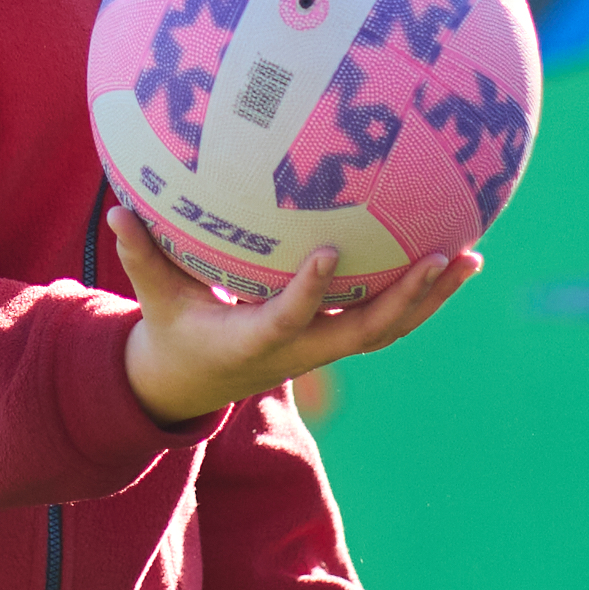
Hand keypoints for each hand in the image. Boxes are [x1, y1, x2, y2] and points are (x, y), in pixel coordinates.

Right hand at [114, 211, 480, 424]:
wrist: (196, 381)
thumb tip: (118, 208)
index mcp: (256, 341)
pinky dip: (423, 296)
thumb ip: (142, 255)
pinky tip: (458, 258)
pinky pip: (389, 320)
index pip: (289, 319)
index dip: (310, 293)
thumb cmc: (176, 329)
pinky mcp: (337, 337)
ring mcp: (324, 347)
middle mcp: (301, 350)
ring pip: (388, 329)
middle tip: (441, 256)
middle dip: (405, 298)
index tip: (330, 253)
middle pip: (364, 330)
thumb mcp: (156, 297)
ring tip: (470, 257)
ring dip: (430, 298)